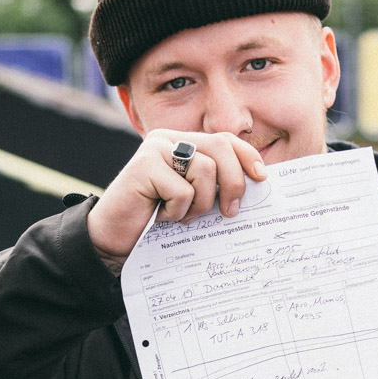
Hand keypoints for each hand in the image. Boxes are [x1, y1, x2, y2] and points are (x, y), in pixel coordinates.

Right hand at [86, 129, 266, 264]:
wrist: (116, 239)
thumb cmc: (157, 221)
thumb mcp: (193, 199)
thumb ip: (215, 184)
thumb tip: (257, 181)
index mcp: (183, 142)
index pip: (225, 140)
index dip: (247, 156)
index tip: (262, 178)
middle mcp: (169, 139)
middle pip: (221, 148)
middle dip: (234, 182)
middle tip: (230, 212)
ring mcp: (155, 149)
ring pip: (205, 170)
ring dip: (200, 204)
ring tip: (180, 215)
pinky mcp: (143, 165)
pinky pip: (182, 190)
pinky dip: (177, 211)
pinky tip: (160, 215)